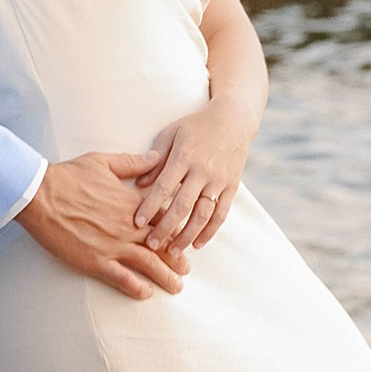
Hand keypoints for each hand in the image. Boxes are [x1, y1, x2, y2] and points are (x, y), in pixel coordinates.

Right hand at [15, 152, 187, 298]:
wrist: (39, 194)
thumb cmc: (68, 176)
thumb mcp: (104, 161)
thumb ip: (133, 162)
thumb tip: (155, 157)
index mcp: (132, 204)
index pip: (163, 218)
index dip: (176, 229)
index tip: (183, 236)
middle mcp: (127, 227)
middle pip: (161, 245)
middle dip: (177, 258)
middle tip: (186, 268)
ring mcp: (113, 246)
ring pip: (148, 264)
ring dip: (165, 277)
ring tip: (176, 286)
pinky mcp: (95, 261)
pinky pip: (122, 279)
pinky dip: (137, 287)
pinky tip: (146, 293)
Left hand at [133, 98, 253, 255]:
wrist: (233, 120)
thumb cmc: (196, 126)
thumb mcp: (171, 134)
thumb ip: (156, 159)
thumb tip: (140, 184)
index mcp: (184, 156)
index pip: (164, 186)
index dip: (150, 206)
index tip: (137, 223)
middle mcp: (202, 170)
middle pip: (182, 205)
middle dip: (166, 228)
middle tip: (151, 244)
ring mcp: (219, 180)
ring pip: (202, 214)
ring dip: (187, 235)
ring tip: (173, 251)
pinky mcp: (232, 187)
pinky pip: (221, 214)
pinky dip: (210, 231)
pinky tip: (198, 244)